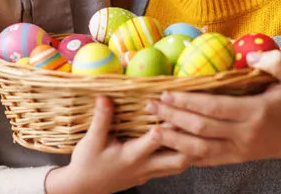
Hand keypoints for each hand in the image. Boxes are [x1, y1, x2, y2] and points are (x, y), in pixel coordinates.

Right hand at [45, 96, 192, 193]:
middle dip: (191, 140)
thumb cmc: (87, 163)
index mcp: (132, 156)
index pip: (156, 140)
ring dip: (190, 149)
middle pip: (179, 158)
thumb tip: (104, 97)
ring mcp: (149, 173)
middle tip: (198, 120)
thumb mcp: (91, 140)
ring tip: (196, 129)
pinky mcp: (149, 175)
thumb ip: (101, 119)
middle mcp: (145, 166)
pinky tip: (185, 142)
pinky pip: (172, 167)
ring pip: (180, 165)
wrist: (83, 188)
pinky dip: (183, 155)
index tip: (173, 106)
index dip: (166, 123)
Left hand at [147, 50, 280, 166]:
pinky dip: (185, 154)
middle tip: (150, 105)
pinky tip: (168, 146)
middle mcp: (245, 134)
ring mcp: (239, 150)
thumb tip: (250, 55)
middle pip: (201, 128)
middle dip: (173, 117)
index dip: (188, 101)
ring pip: (200, 149)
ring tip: (152, 127)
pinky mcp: (236, 158)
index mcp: (256, 113)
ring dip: (174, 139)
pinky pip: (206, 160)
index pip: (215, 108)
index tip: (167, 92)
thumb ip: (276, 62)